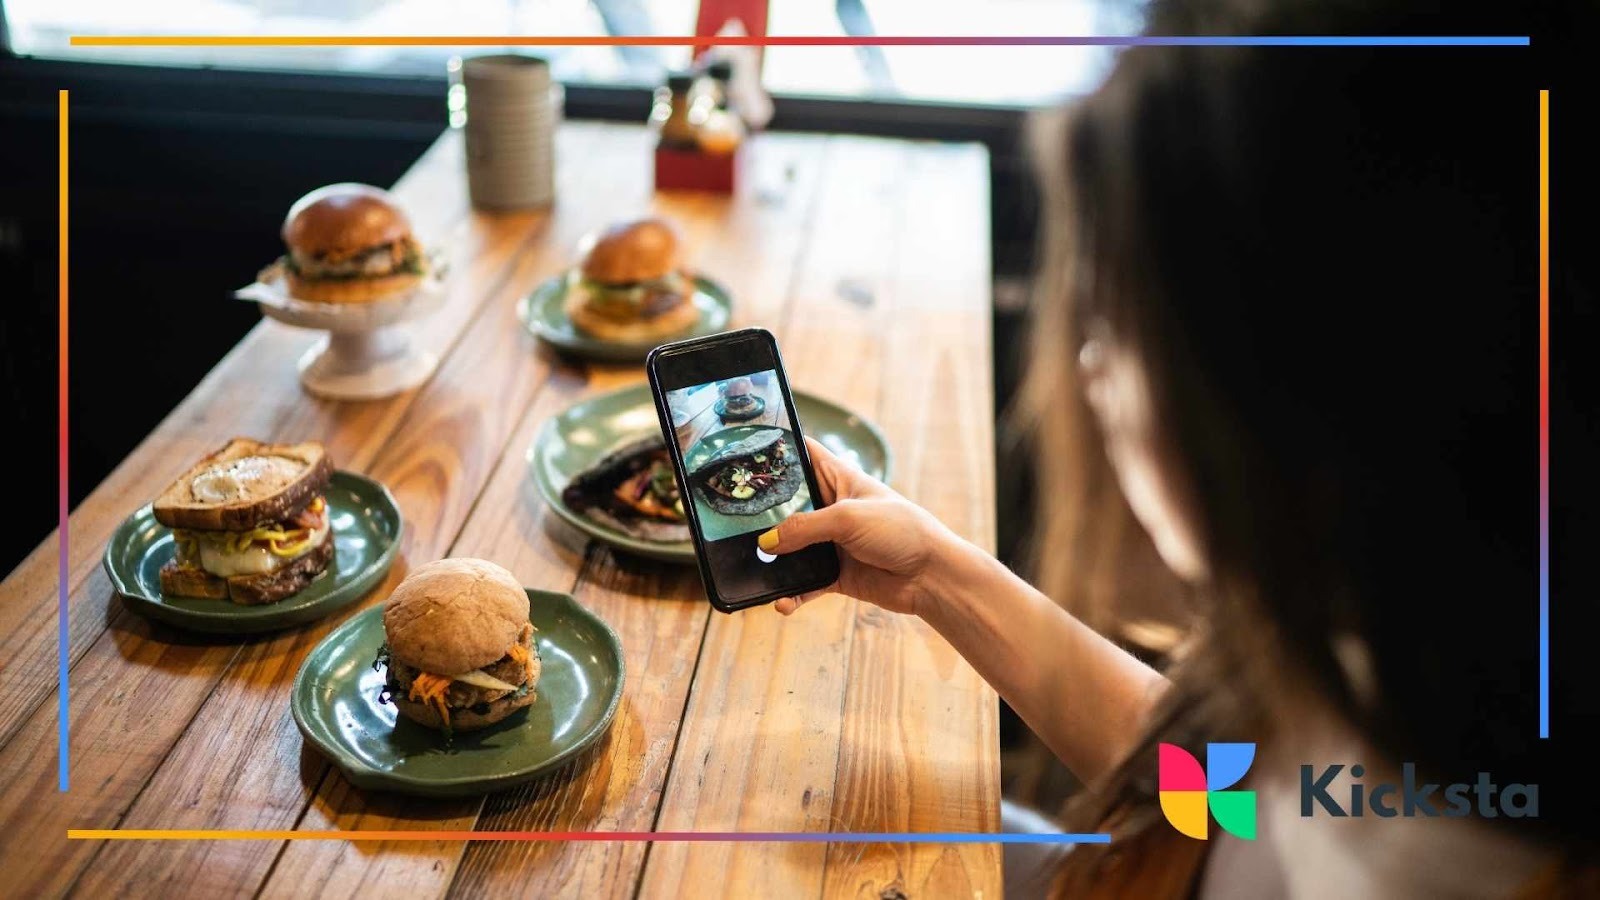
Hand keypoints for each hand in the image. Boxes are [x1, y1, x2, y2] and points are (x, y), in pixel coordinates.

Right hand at [759, 437, 958, 616]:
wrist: (932, 576)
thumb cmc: (901, 530)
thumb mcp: (848, 518)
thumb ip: (805, 527)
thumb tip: (767, 542)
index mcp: (839, 480)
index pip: (804, 453)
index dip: (779, 448)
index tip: (746, 447)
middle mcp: (832, 509)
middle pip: (788, 505)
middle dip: (763, 513)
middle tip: (730, 517)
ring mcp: (832, 543)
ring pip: (791, 548)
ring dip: (773, 559)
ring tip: (751, 566)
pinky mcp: (836, 574)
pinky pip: (805, 583)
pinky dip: (792, 593)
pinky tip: (781, 603)